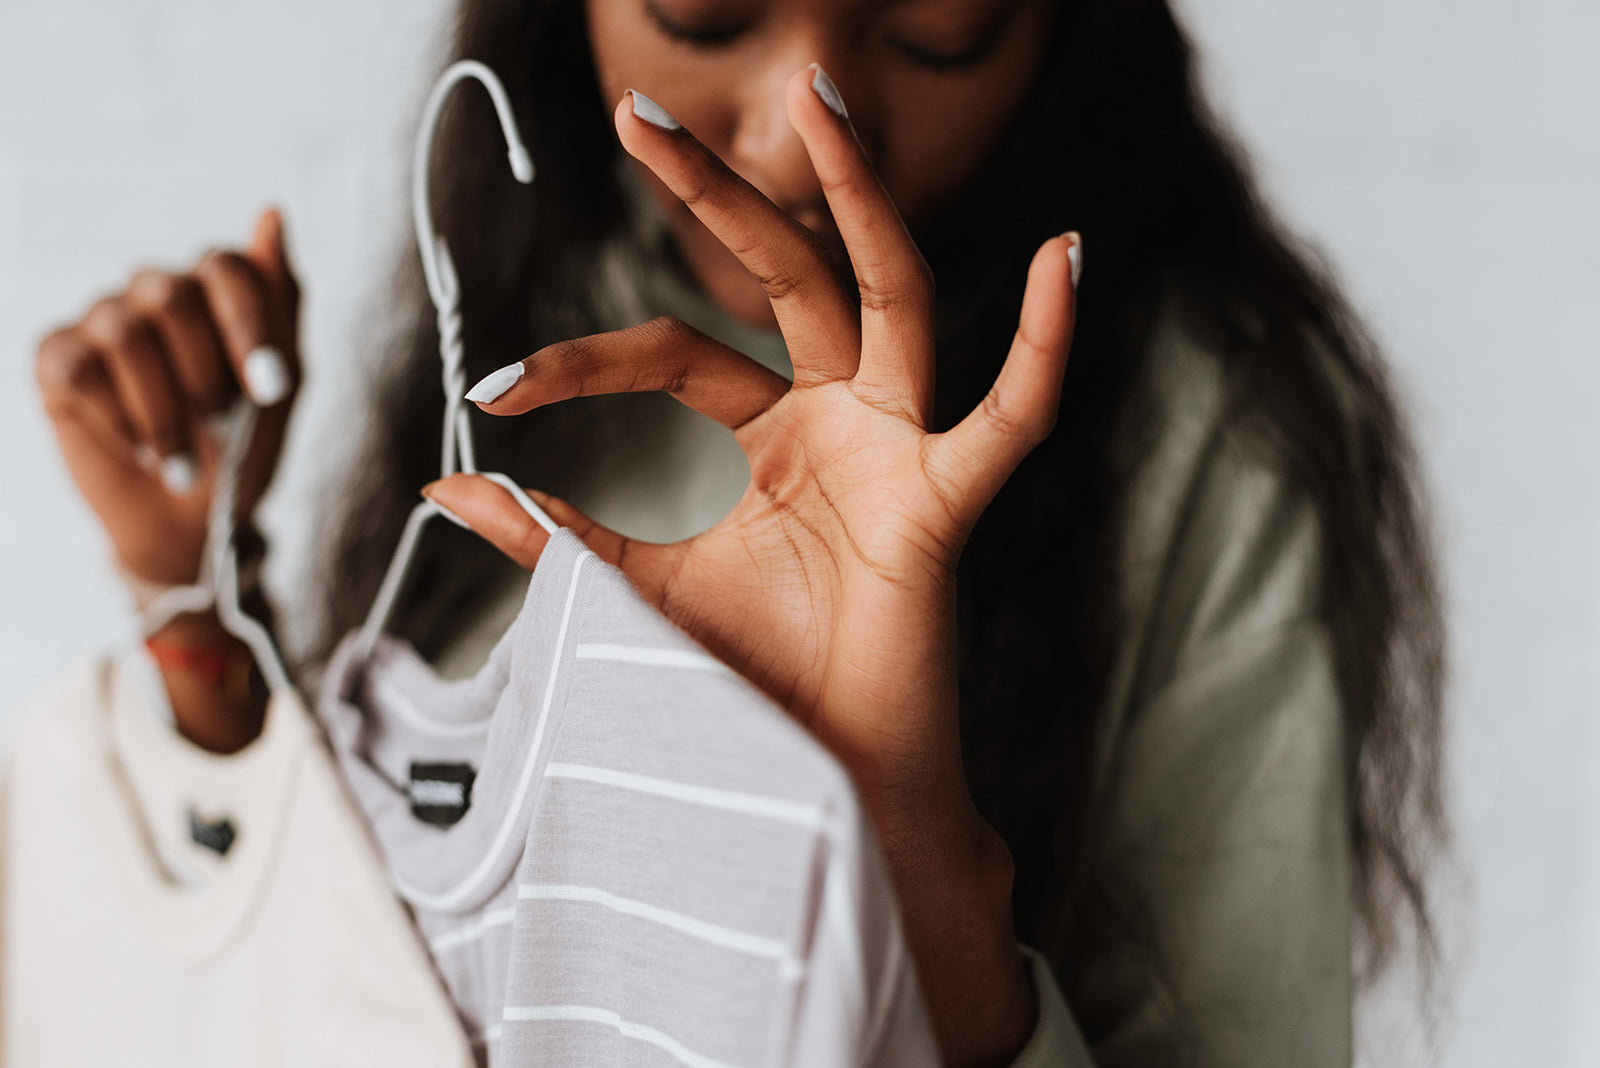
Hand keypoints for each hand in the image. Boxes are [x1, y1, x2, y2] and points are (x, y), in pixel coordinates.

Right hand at [35, 209, 300, 590]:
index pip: (226, 266)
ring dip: (163, 409)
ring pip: (124, 331)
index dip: (249, 327)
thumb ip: (280, 300)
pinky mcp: (58, 360)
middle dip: (206, 373)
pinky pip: (78, 368)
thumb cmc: (245, 444)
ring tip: (184, 458)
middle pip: (172, 293)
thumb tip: (271, 210)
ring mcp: (102, 321)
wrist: (198, 522)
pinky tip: (143, 451)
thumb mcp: (283, 383)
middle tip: (221, 423)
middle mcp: (154, 292)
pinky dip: (119, 419)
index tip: (271, 390)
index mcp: (214, 289)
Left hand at [427, 69, 1076, 1064]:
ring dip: (861, 206)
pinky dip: (1041, 349)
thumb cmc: (736, 683)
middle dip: (715, 194)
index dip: (580, 359)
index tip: (492, 393)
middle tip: (638, 116)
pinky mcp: (937, 506)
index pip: (669, 351)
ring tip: (824, 114)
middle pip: (777, 278)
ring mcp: (888, 450)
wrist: (808, 781)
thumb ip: (550, 535)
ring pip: (886, 300)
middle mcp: (825, 421)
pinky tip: (1062, 259)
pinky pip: (1004, 423)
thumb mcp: (627, 593)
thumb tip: (442, 485)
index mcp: (753, 436)